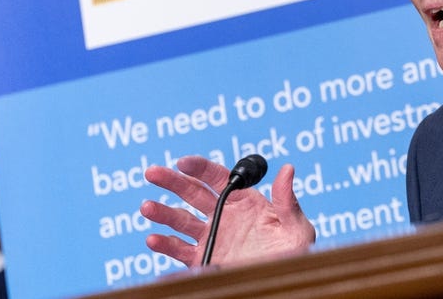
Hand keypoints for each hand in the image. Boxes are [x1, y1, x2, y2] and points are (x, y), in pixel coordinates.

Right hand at [141, 155, 314, 268]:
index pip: (217, 178)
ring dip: (163, 213)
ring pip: (181, 221)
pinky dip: (165, 246)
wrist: (282, 280)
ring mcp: (213, 237)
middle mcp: (224, 216)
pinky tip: (153, 240)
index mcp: (244, 201)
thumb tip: (288, 168)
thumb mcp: (295, 226)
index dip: (199, 167)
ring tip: (147, 207)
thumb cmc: (294, 253)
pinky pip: (181, 251)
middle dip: (171, 181)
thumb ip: (287, 200)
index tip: (182, 162)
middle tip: (152, 172)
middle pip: (192, 193)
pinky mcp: (205, 260)